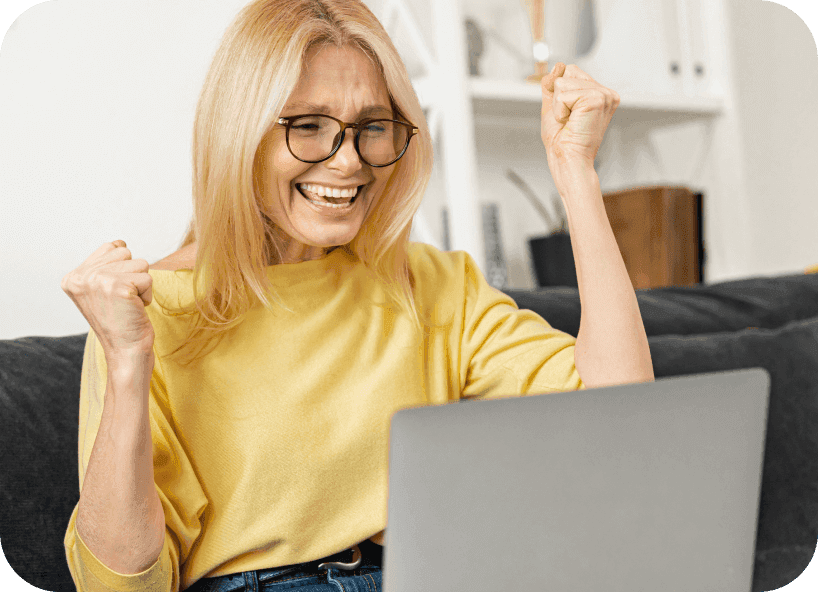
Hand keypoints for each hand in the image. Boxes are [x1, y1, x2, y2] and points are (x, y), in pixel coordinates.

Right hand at [61, 240, 154, 361]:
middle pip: (125, 252)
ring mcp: (98, 280)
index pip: (110, 248)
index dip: (121, 269)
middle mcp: (81, 277)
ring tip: (128, 305)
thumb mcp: (102, 290)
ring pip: (140, 264)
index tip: (112, 294)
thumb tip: (120, 242)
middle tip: (122, 301)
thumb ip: (105, 265)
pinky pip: (148, 279)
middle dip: (132, 275)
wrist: (125, 351)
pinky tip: (135, 309)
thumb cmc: (119, 321)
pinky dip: (147, 295)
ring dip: (141, 285)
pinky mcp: (119, 287)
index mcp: (73, 277)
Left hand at [540, 62, 619, 194]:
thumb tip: (559, 65)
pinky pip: (563, 93)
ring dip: (559, 105)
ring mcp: (604, 95)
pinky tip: (571, 122)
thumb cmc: (562, 141)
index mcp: (599, 94)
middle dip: (559, 97)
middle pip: (568, 71)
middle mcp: (605, 93)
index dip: (559, 91)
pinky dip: (560, 110)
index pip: (570, 70)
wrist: (567, 160)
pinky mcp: (596, 99)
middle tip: (569, 120)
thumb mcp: (552, 106)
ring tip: (570, 122)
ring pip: (563, 82)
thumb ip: (552, 85)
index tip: (567, 114)